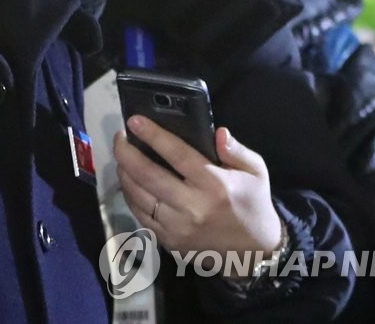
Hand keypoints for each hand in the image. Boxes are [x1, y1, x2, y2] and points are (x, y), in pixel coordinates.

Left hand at [114, 115, 281, 273]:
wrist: (253, 253)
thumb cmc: (252, 204)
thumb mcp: (255, 172)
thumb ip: (236, 150)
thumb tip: (218, 132)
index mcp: (215, 185)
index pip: (177, 154)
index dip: (153, 135)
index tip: (134, 121)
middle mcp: (193, 206)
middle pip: (148, 175)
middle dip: (127, 152)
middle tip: (119, 137)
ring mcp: (178, 227)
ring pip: (138, 196)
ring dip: (124, 173)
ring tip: (122, 156)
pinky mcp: (169, 241)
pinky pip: (140, 215)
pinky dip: (129, 195)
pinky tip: (129, 181)